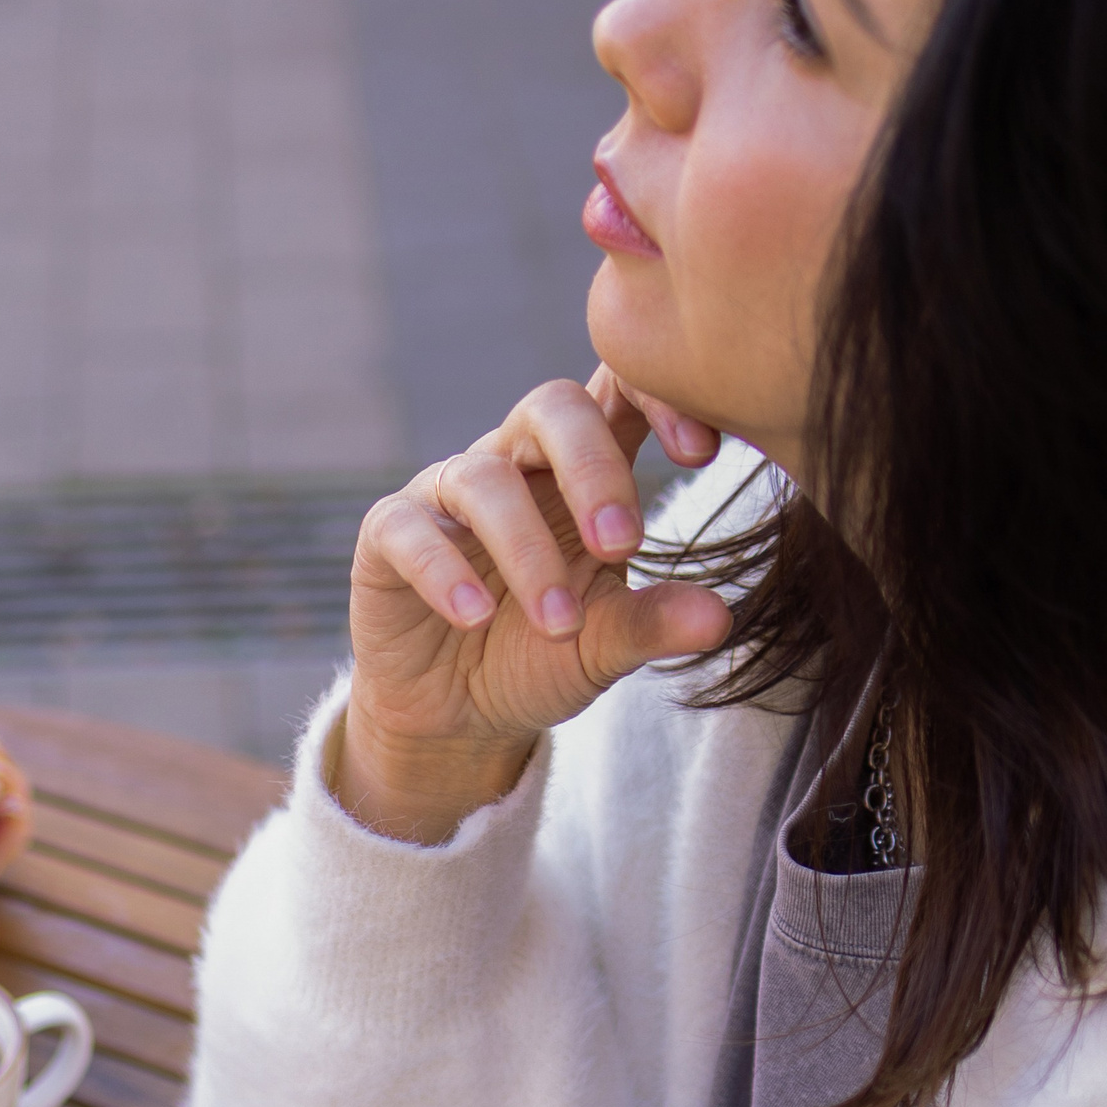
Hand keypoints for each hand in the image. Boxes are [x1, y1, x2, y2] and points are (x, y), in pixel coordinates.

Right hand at [339, 370, 731, 842]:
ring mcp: (446, 494)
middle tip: (623, 545)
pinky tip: (475, 617)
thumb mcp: (605, 646)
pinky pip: (408, 530)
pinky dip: (444, 571)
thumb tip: (719, 619)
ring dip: (526, 550)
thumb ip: (654, 624)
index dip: (662, 396)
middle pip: (552, 407)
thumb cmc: (541, 655)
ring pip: (483, 477)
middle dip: (592, 469)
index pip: (622, 390)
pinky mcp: (387, 538)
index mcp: (581, 467)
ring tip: (558, 624)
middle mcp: (515, 461)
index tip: (703, 453)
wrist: (457, 717)